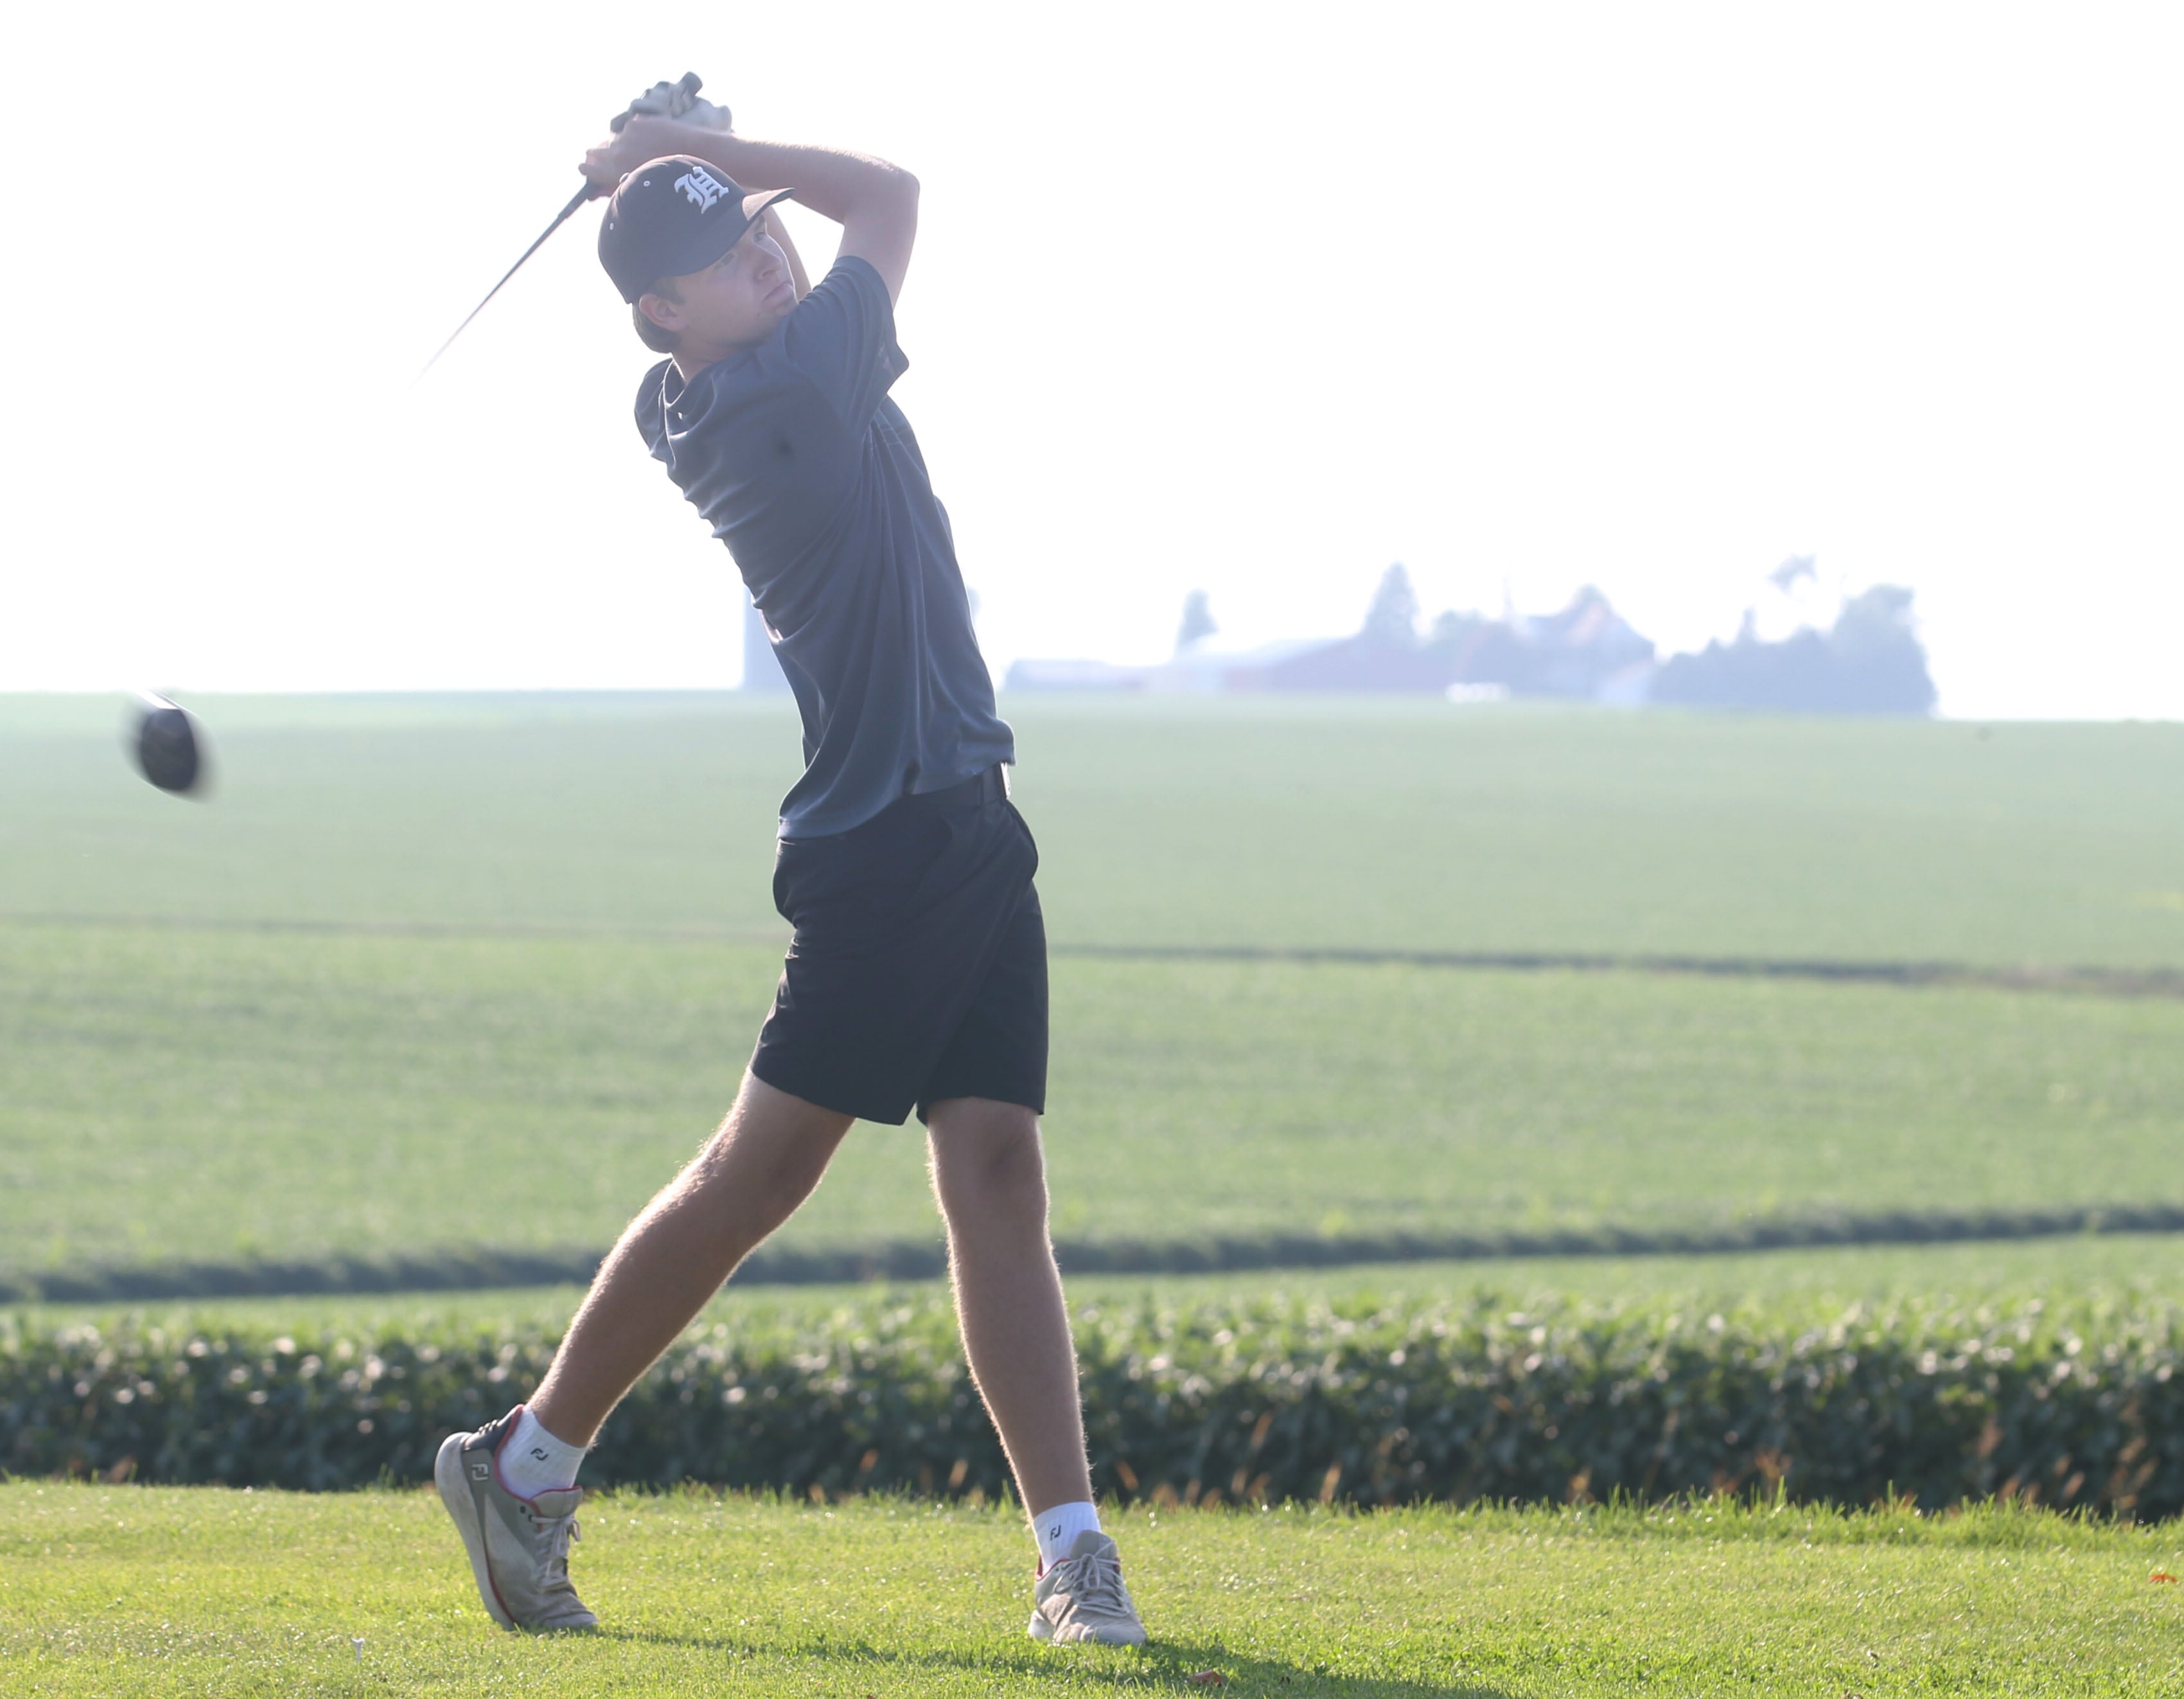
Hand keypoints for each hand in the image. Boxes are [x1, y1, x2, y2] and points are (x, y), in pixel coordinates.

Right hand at [581, 114, 696, 195]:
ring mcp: (626, 135)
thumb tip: (595, 191)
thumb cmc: (670, 179)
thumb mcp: (639, 188)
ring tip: (636, 153)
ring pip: (614, 140)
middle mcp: (616, 150)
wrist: (694, 153)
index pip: (588, 167)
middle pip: (595, 152)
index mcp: (615, 169)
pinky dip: (636, 135)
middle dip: (597, 157)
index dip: (587, 169)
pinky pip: (630, 130)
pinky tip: (650, 143)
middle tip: (603, 160)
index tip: (586, 168)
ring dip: (620, 146)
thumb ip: (614, 187)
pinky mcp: (637, 122)